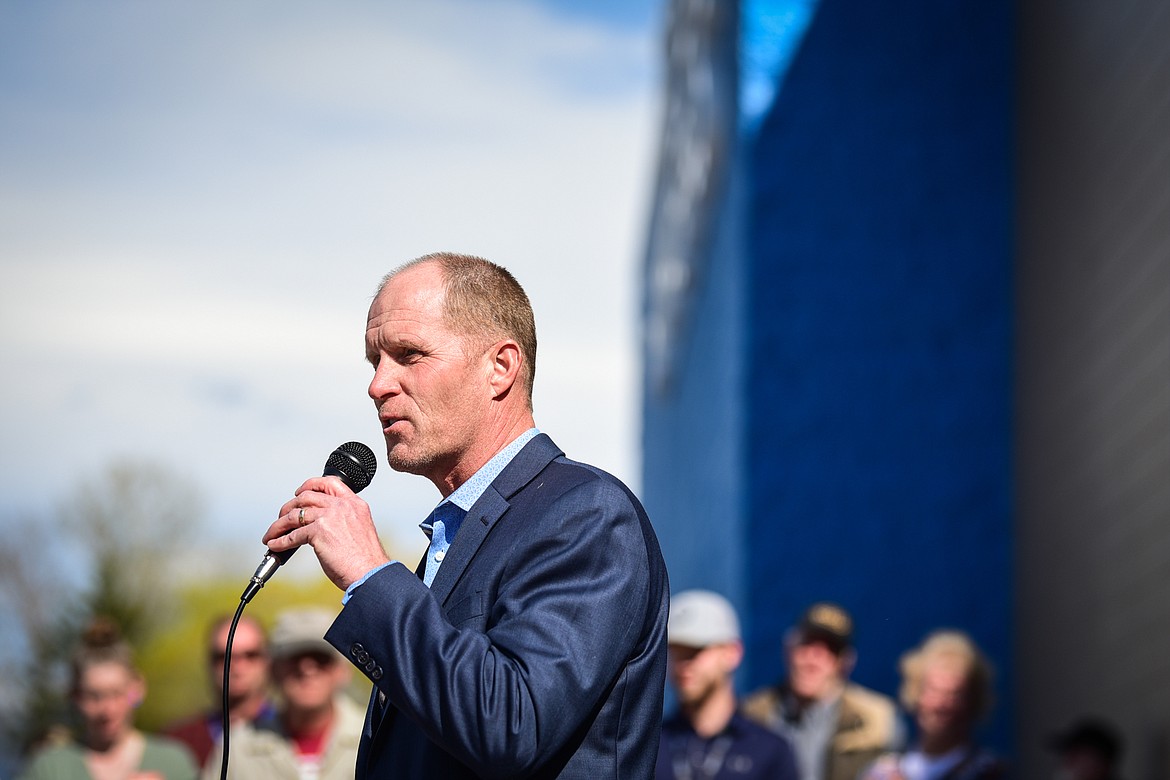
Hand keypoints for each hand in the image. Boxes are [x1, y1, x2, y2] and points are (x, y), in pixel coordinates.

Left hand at [263, 476, 390, 589]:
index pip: (329, 483)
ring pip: (294, 515)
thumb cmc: (366, 560)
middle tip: (281, 518)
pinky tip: (275, 546)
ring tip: (271, 535)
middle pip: (306, 497)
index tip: (299, 492)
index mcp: (354, 504)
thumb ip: (342, 521)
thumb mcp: (358, 530)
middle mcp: (342, 506)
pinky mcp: (319, 532)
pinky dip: (280, 541)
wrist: (370, 573)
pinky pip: (292, 535)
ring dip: (278, 525)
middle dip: (289, 507)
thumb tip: (318, 526)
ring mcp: (330, 517)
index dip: (310, 485)